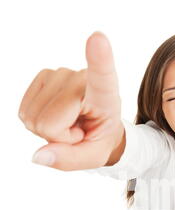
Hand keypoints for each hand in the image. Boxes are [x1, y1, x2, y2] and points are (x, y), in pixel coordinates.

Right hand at [18, 31, 123, 170]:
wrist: (97, 127)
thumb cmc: (99, 139)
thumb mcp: (93, 157)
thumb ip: (69, 159)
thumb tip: (39, 156)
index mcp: (105, 96)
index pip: (101, 75)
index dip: (98, 59)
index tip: (98, 40)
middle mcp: (81, 78)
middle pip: (49, 122)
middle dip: (58, 137)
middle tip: (76, 132)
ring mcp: (60, 74)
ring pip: (33, 118)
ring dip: (48, 129)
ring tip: (69, 123)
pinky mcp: (43, 76)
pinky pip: (24, 112)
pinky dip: (36, 121)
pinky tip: (56, 116)